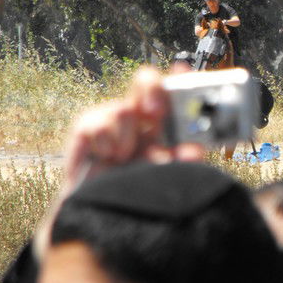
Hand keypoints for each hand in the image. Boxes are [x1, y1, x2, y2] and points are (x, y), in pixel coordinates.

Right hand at [63, 65, 204, 190]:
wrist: (101, 210)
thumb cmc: (137, 190)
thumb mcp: (165, 176)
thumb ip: (182, 162)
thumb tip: (195, 152)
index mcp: (164, 122)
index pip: (174, 91)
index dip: (178, 77)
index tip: (183, 72)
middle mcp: (140, 115)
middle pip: (146, 80)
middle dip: (153, 89)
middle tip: (156, 112)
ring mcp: (113, 118)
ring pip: (124, 110)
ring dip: (127, 138)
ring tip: (126, 158)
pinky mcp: (87, 126)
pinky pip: (99, 124)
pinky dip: (105, 144)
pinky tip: (107, 157)